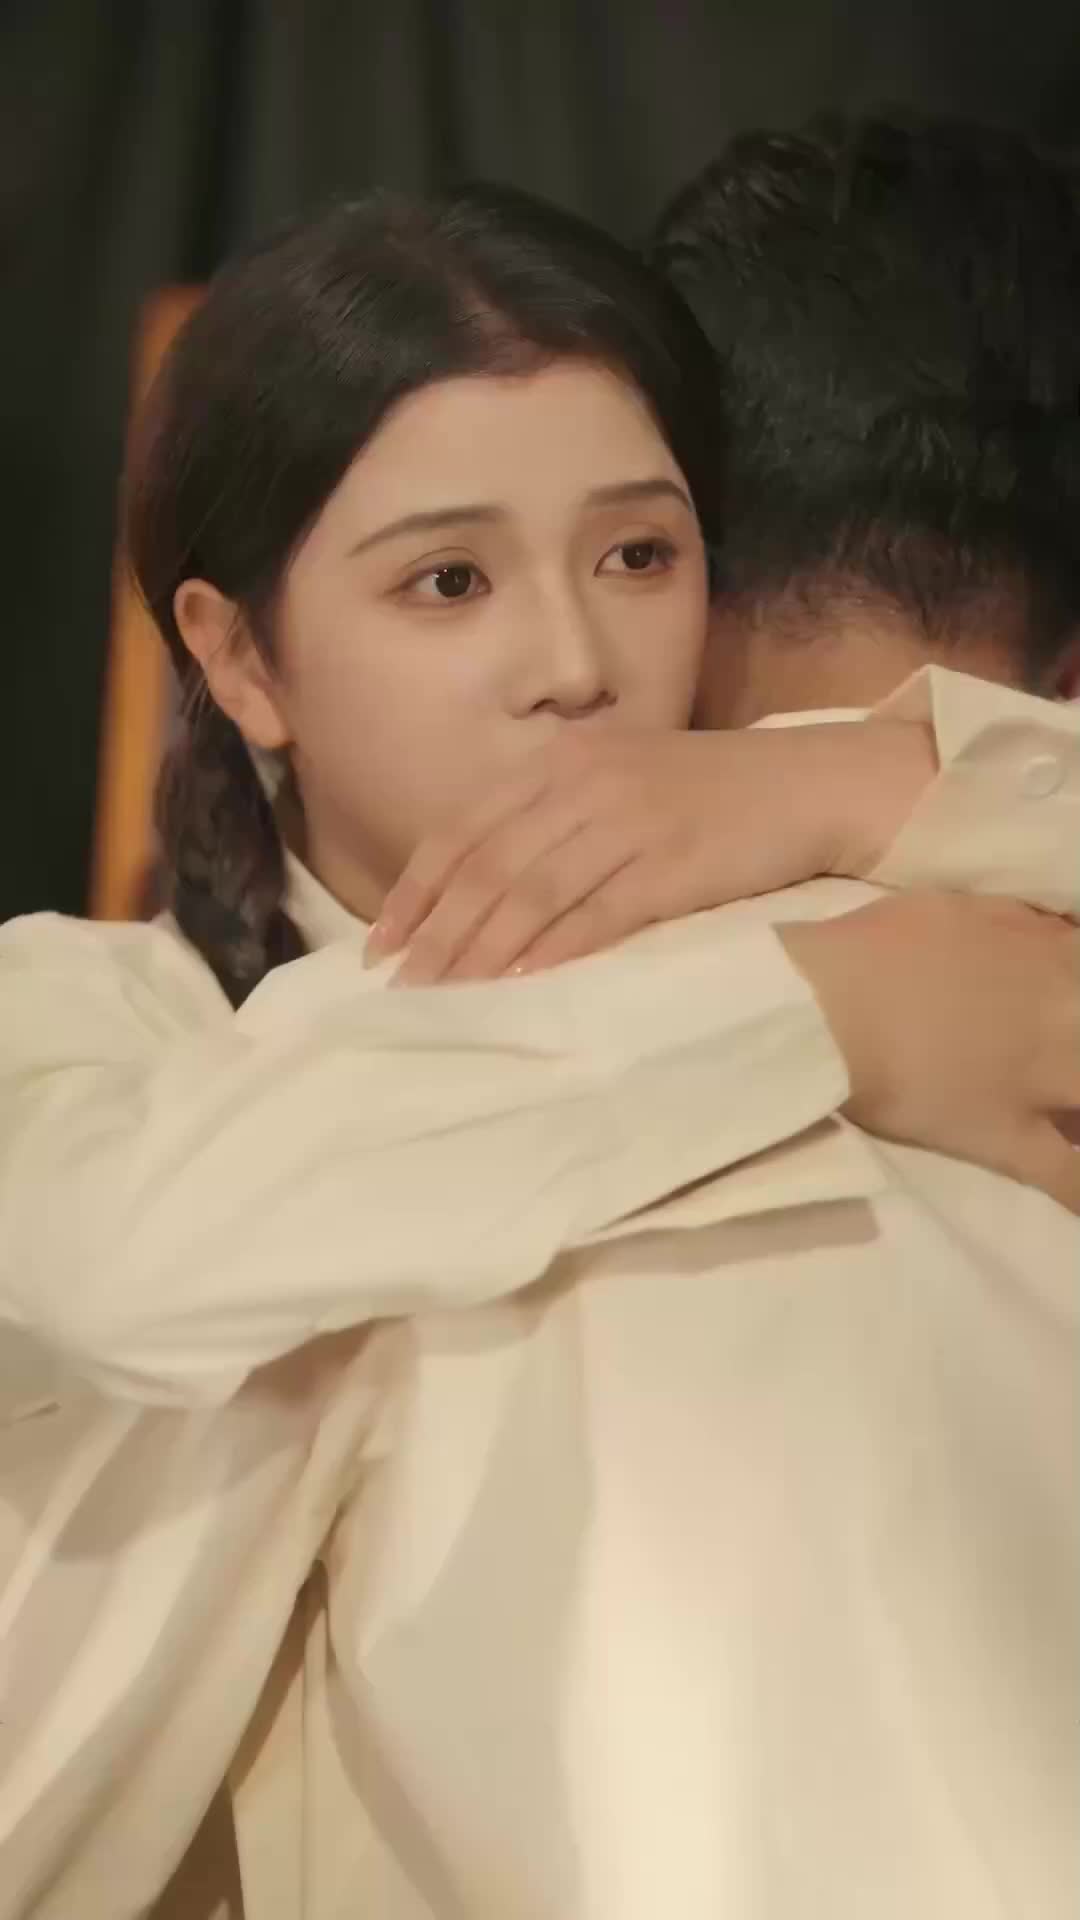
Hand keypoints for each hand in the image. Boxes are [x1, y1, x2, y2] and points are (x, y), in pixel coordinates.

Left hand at [369, 719, 936, 982]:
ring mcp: (629, 822)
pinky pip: (597, 918)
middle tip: (403, 990)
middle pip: (488, 868)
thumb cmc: (713, 792)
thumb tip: (485, 882)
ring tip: (448, 1001)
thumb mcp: (622, 776)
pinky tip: (521, 991)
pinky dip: (552, 957)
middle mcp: (586, 783)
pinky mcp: (672, 866)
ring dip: (482, 955)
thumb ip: (555, 813)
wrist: (811, 784)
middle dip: (438, 934)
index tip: (382, 944)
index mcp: (563, 760)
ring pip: (532, 896)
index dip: (417, 890)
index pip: (464, 829)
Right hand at [779, 893, 1079, 1211]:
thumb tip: (1058, 941)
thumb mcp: (967, 910)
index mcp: (1057, 961)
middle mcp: (1068, 1025)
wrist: (825, 1007)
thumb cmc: (881, 949)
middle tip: (1057, 1057)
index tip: (1064, 1005)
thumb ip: (1026, 929)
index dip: (1079, 988)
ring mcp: (1044, 1086)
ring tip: (1065, 1113)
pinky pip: (1068, 1178)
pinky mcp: (1008, 1139)